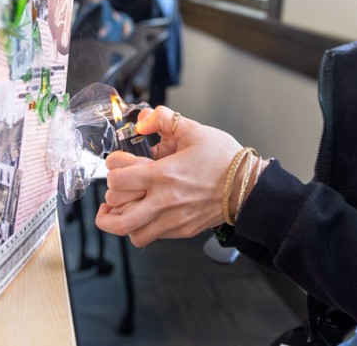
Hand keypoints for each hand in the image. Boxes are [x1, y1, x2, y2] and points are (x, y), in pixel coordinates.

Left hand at [95, 106, 242, 246]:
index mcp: (163, 176)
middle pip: (116, 217)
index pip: (117, 182)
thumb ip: (164, 119)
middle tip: (113, 191)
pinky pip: (151, 236)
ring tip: (123, 210)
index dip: (112, 170)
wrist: (249, 186)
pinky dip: (142, 227)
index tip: (118, 164)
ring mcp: (172, 220)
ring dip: (122, 222)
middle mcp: (164, 202)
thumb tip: (143, 120)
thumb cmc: (224, 160)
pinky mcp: (182, 230)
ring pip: (131, 234)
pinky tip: (147, 213)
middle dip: (107, 203)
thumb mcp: (195, 130)